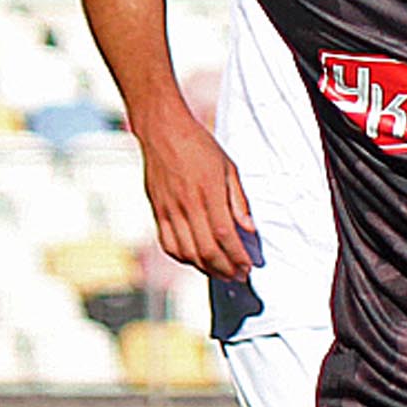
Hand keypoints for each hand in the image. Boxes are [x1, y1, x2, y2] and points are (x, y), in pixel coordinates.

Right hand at [137, 110, 256, 278]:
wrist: (162, 131)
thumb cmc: (198, 145)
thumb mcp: (228, 167)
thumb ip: (238, 200)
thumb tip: (250, 229)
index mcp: (208, 192)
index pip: (225, 234)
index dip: (237, 256)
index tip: (248, 267)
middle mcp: (187, 204)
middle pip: (207, 250)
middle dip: (226, 268)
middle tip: (238, 276)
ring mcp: (169, 210)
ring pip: (187, 252)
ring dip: (206, 268)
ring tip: (221, 273)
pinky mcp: (157, 211)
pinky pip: (168, 244)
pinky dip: (183, 258)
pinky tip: (195, 260)